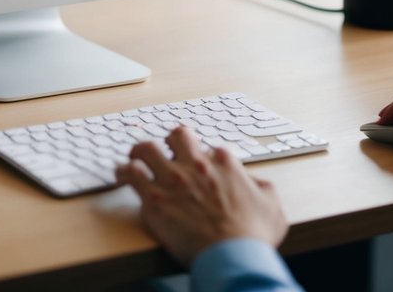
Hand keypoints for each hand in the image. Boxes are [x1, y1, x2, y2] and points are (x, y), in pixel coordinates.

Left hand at [115, 126, 287, 265]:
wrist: (234, 256)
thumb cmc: (253, 235)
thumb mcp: (271, 204)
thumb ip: (260, 185)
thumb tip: (251, 181)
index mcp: (224, 161)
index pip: (208, 147)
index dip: (203, 157)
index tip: (200, 168)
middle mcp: (196, 164)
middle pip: (176, 135)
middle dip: (170, 142)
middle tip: (166, 153)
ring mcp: (173, 179)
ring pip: (146, 148)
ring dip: (140, 152)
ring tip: (137, 159)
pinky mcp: (154, 198)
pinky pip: (130, 173)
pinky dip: (123, 172)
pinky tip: (122, 175)